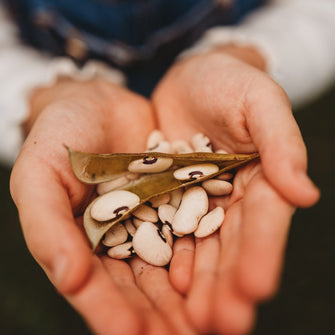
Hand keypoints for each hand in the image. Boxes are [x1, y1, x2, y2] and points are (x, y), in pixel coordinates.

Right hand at [10, 79, 196, 334]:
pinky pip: (198, 228)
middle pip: (143, 285)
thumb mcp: (40, 173)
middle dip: (162, 316)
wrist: (101, 101)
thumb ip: (45, 224)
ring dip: (194, 295)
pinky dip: (208, 251)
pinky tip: (223, 273)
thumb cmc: (61, 133)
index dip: (111, 311)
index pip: (98, 285)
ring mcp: (157, 218)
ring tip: (217, 322)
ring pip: (175, 264)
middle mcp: (125, 237)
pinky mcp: (183, 196)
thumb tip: (67, 277)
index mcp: (85, 241)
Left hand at [152, 47, 319, 333]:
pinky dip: (170, 258)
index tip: (256, 288)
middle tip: (224, 324)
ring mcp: (198, 200)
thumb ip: (282, 143)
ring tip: (194, 321)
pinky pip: (169, 231)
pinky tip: (168, 285)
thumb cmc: (229, 82)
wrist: (190, 79)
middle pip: (232, 246)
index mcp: (261, 178)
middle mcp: (231, 198)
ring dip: (200, 285)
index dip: (262, 254)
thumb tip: (305, 193)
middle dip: (229, 285)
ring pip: (202, 249)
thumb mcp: (260, 102)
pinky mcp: (169, 196)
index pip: (264, 222)